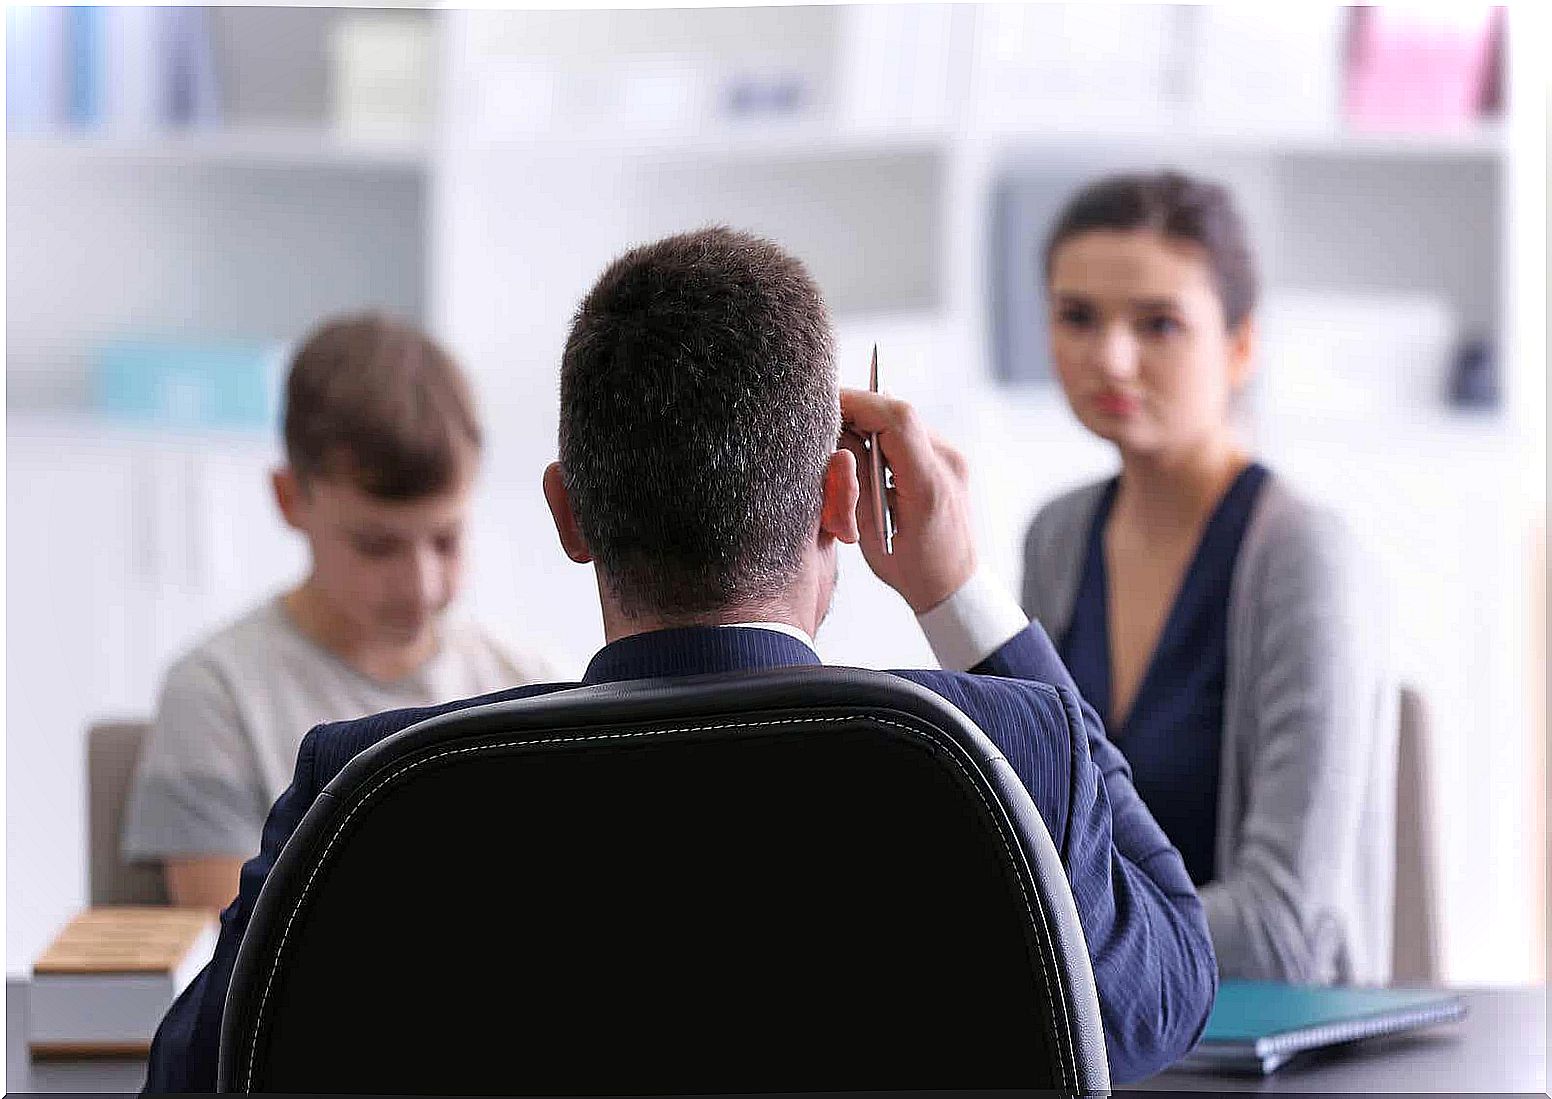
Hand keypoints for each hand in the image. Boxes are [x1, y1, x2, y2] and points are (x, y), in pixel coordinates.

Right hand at [840, 388, 975, 613]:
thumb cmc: (911, 569)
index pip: (895, 419)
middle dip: (859, 411)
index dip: (857, 403)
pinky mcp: (950, 458)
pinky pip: (912, 432)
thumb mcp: (867, 530)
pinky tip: (870, 456)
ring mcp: (954, 458)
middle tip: (829, 427)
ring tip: (849, 448)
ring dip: (872, 424)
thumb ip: (852, 481)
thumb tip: (838, 436)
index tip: (827, 406)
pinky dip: (886, 435)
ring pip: (904, 419)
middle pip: (898, 412)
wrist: (954, 584)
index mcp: (928, 486)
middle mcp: (948, 464)